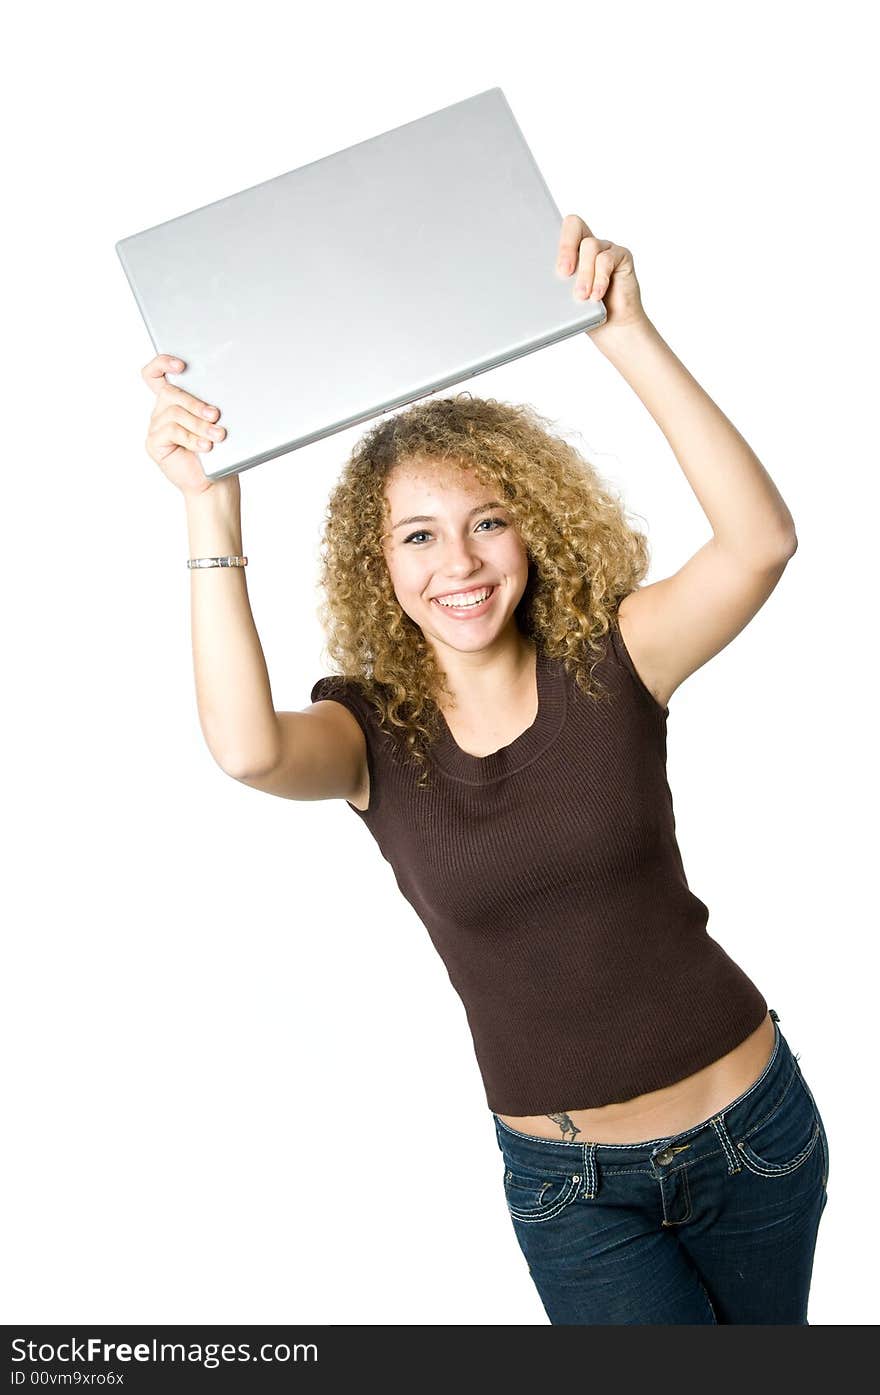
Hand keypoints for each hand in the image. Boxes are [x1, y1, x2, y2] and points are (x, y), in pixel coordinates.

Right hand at [141, 353, 233, 499]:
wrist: (214, 482)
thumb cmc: (219, 452)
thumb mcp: (215, 422)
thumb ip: (210, 404)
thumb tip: (218, 391)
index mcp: (174, 401)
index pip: (155, 374)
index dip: (162, 364)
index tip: (181, 365)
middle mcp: (162, 412)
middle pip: (170, 393)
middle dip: (195, 403)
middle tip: (215, 415)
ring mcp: (156, 427)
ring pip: (174, 413)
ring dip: (198, 424)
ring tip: (217, 436)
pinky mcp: (154, 444)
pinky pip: (171, 431)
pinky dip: (191, 438)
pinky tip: (205, 446)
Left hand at [555, 214, 647, 338]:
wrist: (614, 328)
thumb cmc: (587, 314)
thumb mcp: (563, 300)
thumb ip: (553, 287)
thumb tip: (537, 283)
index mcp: (569, 252)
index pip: (556, 231)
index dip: (550, 239)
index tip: (545, 260)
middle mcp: (587, 245)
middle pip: (574, 226)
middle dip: (566, 247)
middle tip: (563, 272)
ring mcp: (605, 249)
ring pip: (590, 246)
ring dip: (584, 273)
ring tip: (581, 296)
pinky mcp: (621, 256)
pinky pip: (607, 259)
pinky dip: (599, 278)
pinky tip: (596, 295)